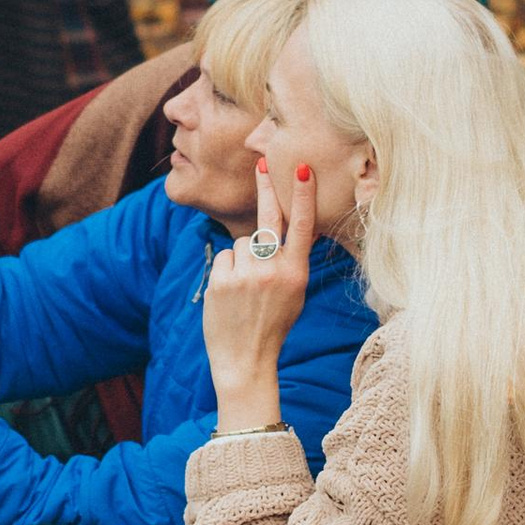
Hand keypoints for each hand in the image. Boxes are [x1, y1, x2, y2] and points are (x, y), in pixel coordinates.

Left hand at [200, 155, 315, 424]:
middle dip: (266, 189)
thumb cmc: (273, 324)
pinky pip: (224, 257)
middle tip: (261, 164)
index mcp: (297, 274)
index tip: (302, 169)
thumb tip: (295, 227)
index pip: (302, 227)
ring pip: (242, 243)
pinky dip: (226, 270)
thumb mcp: (295, 293)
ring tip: (245, 288)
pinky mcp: (221, 281)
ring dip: (242, 258)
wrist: (246, 360)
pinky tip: (230, 293)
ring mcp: (246, 276)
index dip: (302, 196)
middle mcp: (273, 271)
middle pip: (268, 219)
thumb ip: (293, 261)